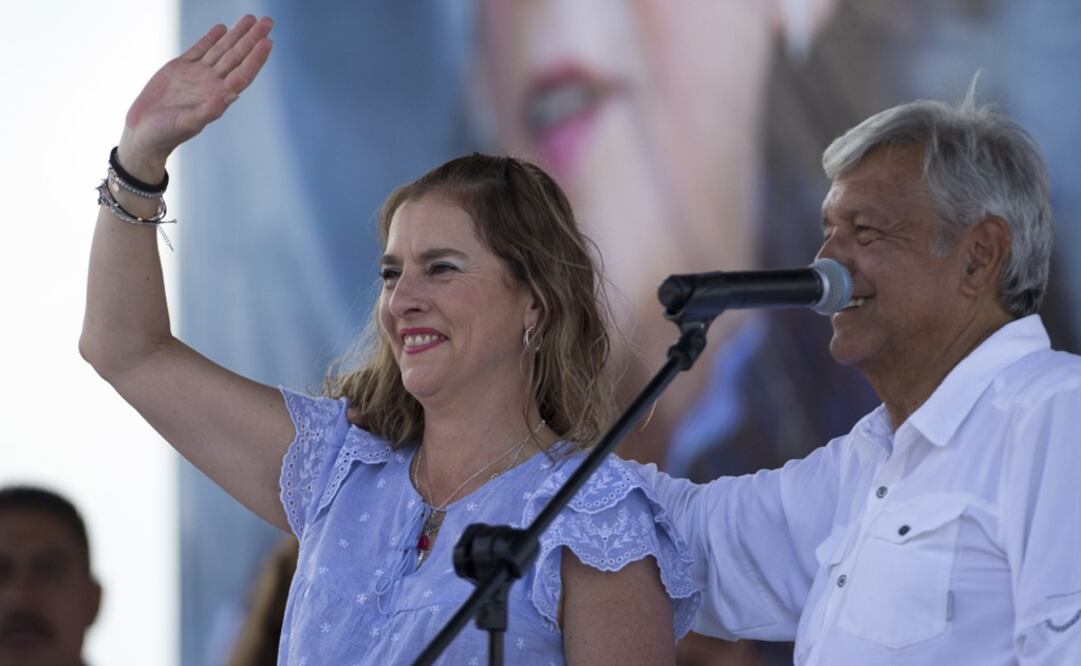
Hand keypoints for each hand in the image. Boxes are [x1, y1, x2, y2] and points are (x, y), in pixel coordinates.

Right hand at [117, 15, 273, 179]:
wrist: (144, 133)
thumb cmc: (167, 134)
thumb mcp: (189, 123)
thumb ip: (210, 110)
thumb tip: (232, 96)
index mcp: (218, 97)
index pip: (243, 73)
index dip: (256, 58)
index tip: (268, 41)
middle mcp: (212, 84)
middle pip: (237, 57)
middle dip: (252, 39)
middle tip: (267, 21)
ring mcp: (197, 75)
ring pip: (221, 49)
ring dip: (236, 34)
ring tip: (252, 19)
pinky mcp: (179, 68)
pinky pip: (199, 49)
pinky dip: (211, 38)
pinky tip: (223, 28)